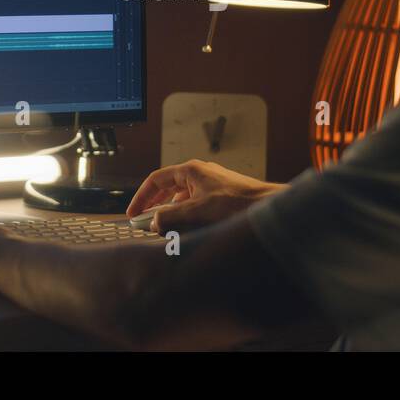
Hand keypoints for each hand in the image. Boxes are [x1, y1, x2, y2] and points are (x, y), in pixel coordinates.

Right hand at [126, 160, 284, 232]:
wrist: (266, 206)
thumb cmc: (237, 203)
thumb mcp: (198, 211)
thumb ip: (172, 216)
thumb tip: (155, 223)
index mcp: (191, 170)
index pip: (156, 180)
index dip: (142, 197)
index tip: (134, 212)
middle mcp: (199, 174)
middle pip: (167, 188)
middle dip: (155, 206)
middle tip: (144, 222)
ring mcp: (209, 185)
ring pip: (181, 199)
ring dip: (171, 214)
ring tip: (164, 229)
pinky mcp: (218, 196)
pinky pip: (193, 205)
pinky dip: (185, 216)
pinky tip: (185, 229)